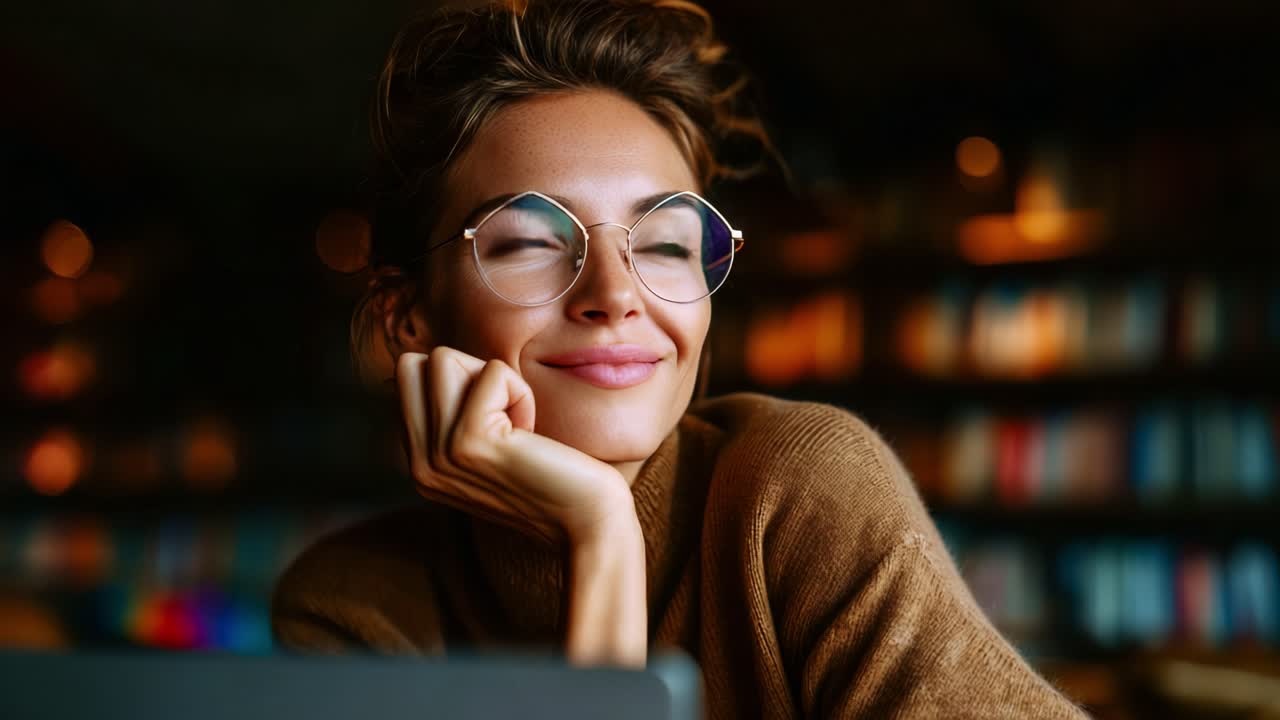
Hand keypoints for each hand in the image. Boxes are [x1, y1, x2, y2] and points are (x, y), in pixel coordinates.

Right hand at [394, 347, 635, 546]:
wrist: (587, 522)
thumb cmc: (550, 475)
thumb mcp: (485, 448)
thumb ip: (451, 416)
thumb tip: (436, 362)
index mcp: (419, 464)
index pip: (407, 377)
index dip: (461, 383)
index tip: (495, 424)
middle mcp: (419, 465)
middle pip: (415, 363)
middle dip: (468, 373)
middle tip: (504, 417)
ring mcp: (439, 455)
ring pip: (443, 360)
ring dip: (495, 382)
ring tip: (517, 425)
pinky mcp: (469, 442)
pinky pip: (492, 373)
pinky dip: (520, 392)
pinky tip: (530, 432)